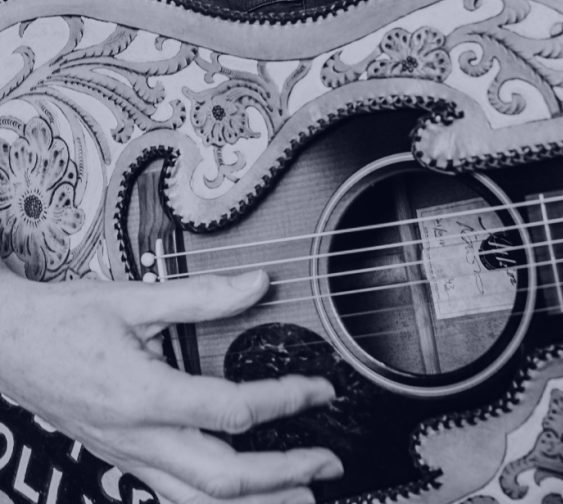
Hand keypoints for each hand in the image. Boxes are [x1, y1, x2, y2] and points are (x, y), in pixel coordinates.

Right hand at [0, 266, 342, 503]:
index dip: (286, 401)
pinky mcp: (124, 458)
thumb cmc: (64, 321)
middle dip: (283, 476)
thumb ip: (201, 294)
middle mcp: (139, 438)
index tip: (319, 389)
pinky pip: (174, 496)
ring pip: (199, 501)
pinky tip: (241, 500)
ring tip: (302, 498)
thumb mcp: (134, 298)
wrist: (9, 345)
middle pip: (222, 478)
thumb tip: (257, 284)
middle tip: (327, 462)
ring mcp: (129, 456)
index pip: (233, 410)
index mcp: (145, 395)